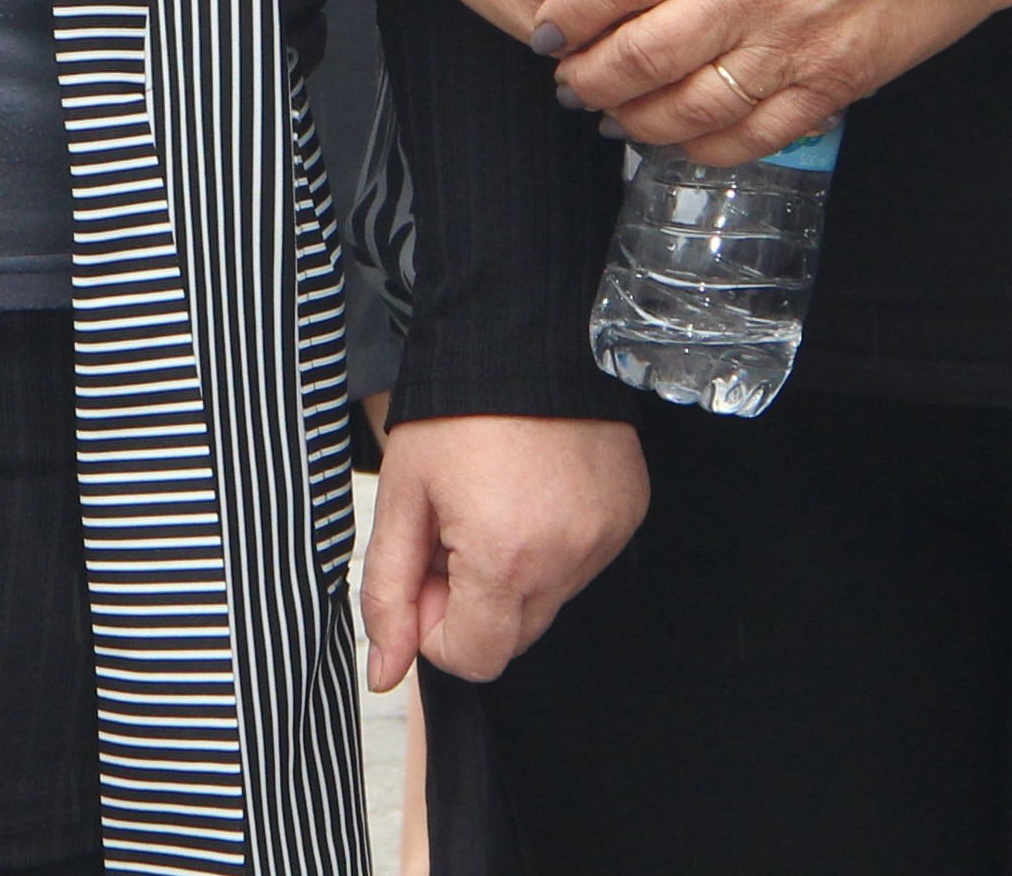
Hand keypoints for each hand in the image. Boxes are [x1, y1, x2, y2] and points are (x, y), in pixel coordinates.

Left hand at [362, 415, 644, 687]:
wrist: (524, 337)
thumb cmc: (455, 413)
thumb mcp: (402, 498)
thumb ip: (388, 592)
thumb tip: (383, 673)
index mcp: (504, 560)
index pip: (475, 660)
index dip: (437, 629)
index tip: (426, 572)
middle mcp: (567, 561)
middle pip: (513, 636)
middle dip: (474, 602)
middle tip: (453, 533)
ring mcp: (605, 540)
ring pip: (549, 600)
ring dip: (514, 573)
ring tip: (493, 502)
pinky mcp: (628, 516)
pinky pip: (583, 562)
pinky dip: (552, 544)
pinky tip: (531, 492)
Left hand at [533, 0, 1011, 162]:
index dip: (573, 9)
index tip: (545, 24)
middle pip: (643, 51)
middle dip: (590, 76)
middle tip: (566, 81)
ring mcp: (798, 40)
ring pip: (692, 104)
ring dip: (637, 119)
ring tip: (610, 116)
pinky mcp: (839, 81)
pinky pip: (758, 133)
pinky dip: (709, 147)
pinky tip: (683, 141)